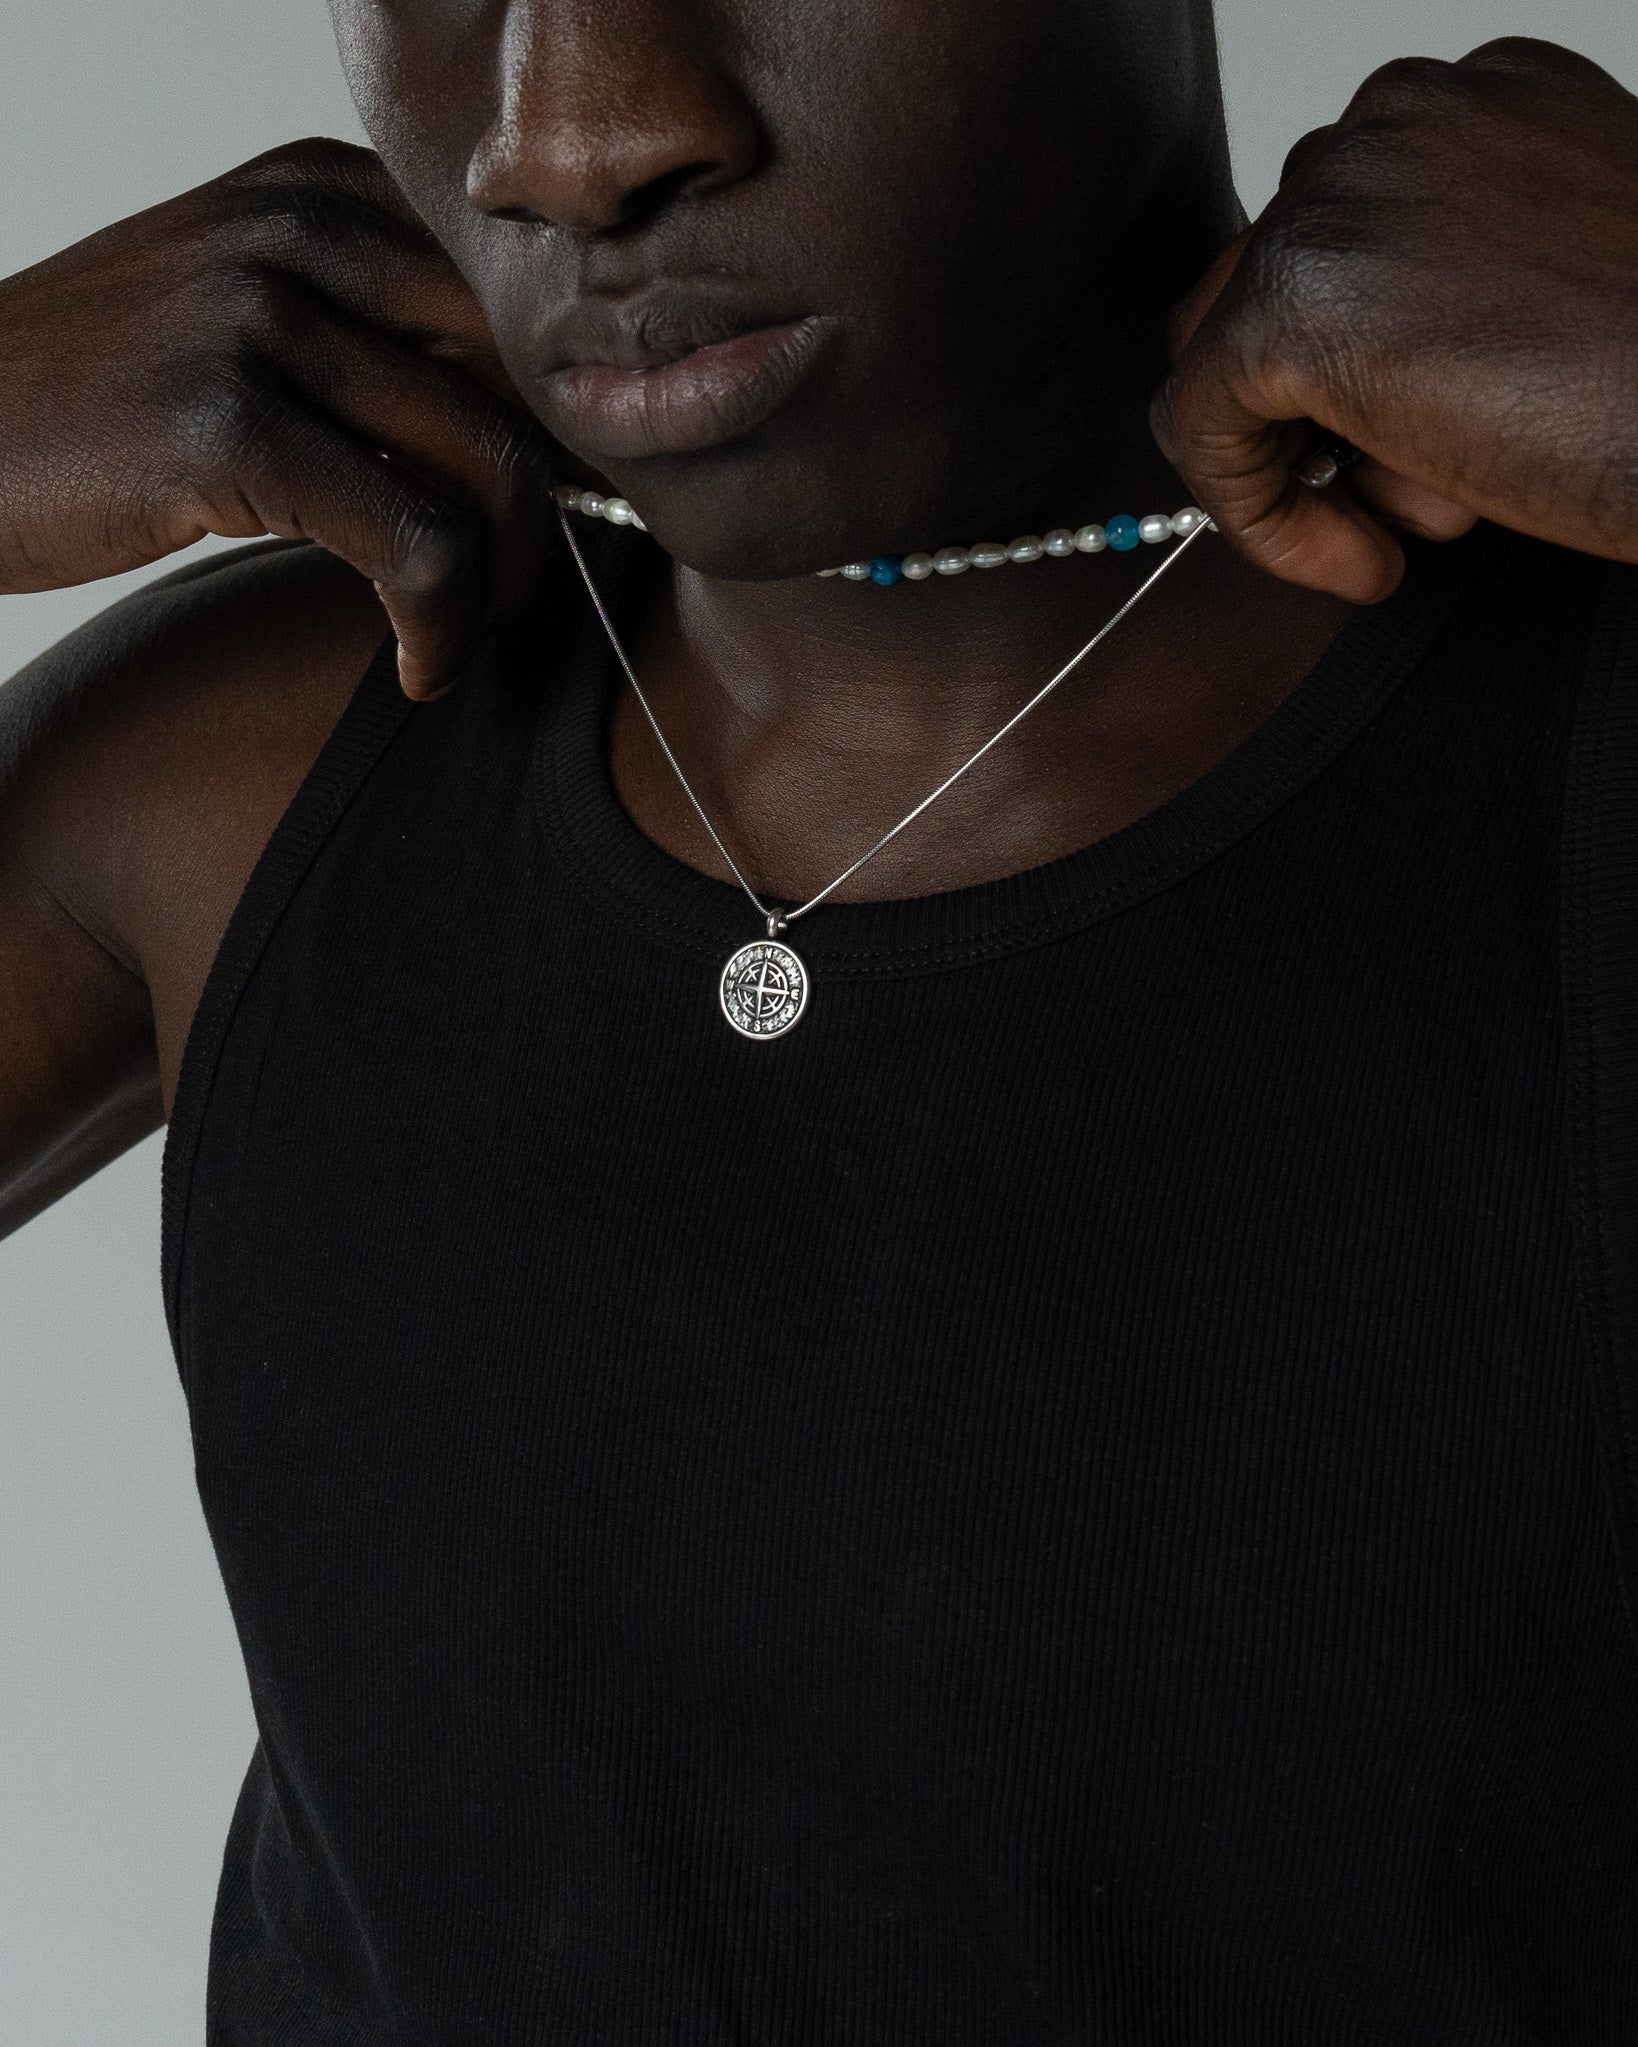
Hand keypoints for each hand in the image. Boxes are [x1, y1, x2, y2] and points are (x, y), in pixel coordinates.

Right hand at [0, 138, 559, 696]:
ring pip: (494, 469)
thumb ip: (376, 341)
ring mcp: (260, 318)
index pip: (521, 311)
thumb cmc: (103, 404)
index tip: (553, 515)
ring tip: (461, 636)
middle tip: (520, 591)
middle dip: (555, 507)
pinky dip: (444, 628)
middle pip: (530, 382)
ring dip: (505, 587)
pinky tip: (417, 666)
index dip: (565, 429)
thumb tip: (542, 438)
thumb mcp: (246, 322)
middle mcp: (302, 231)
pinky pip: (418, 547)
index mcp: (324, 193)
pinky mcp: (227, 425)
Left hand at [1153, 39, 1637, 601]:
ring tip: (1410, 530)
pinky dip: (1261, 519)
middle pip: (1265, 280)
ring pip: (1221, 352)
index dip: (1354, 370)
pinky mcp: (1294, 300)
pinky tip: (1363, 566)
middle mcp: (1400, 117)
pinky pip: (1199, 426)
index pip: (1341, 230)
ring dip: (1302, 462)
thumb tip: (1351, 372)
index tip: (1417, 458)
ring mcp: (1340, 195)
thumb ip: (1450, 298)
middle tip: (1409, 504)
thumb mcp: (1553, 304)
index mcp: (1478, 105)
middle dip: (1321, 412)